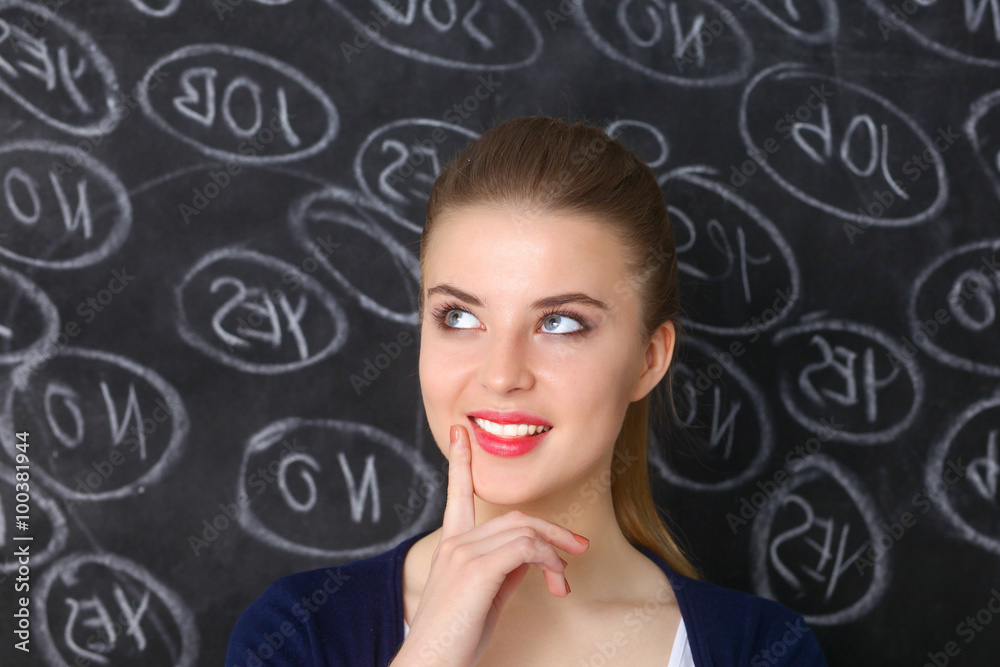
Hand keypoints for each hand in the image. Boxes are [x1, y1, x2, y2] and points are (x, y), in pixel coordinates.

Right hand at [391, 424, 589, 665]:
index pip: (457, 494)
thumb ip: (504, 569)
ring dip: (555, 551)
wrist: (431, 664)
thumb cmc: (456, 637)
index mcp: (452, 546)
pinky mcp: (477, 569)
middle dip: (552, 529)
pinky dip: (548, 560)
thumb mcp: (485, 596)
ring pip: (524, 530)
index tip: (459, 433)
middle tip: (579, 547)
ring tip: (563, 578)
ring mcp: (464, 553)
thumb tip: (532, 556)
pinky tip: (555, 579)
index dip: (460, 461)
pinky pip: (526, 548)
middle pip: (516, 517)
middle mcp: (456, 543)